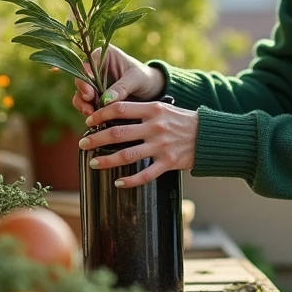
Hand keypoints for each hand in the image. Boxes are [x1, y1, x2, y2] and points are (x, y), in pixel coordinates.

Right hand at [71, 45, 165, 116]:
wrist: (150, 89)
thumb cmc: (144, 78)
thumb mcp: (136, 79)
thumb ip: (121, 88)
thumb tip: (105, 100)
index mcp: (105, 54)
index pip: (89, 64)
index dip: (85, 78)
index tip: (89, 93)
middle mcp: (95, 67)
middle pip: (81, 79)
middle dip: (83, 94)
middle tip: (89, 107)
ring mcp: (93, 82)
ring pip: (80, 92)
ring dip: (83, 104)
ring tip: (91, 114)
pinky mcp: (95, 95)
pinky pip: (85, 103)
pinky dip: (88, 110)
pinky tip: (94, 117)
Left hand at [77, 99, 196, 187]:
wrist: (208, 135)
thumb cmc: (182, 121)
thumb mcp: (163, 108)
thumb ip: (141, 111)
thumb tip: (114, 115)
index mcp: (153, 109)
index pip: (120, 108)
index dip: (100, 114)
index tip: (88, 120)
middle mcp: (155, 127)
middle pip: (118, 133)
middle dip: (96, 138)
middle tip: (82, 143)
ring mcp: (161, 146)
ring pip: (127, 155)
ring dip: (107, 160)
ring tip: (93, 163)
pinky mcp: (169, 163)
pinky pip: (145, 175)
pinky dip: (130, 181)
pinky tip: (118, 183)